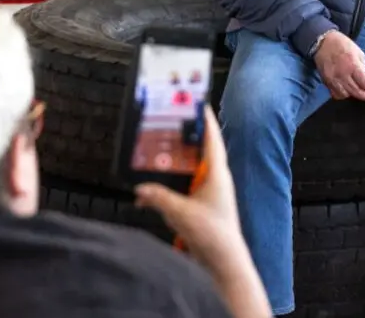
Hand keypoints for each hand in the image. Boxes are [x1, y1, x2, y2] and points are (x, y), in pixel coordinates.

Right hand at [136, 107, 272, 317]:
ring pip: (190, 170)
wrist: (224, 262)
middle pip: (199, 151)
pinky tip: (148, 197)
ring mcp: (210, 193)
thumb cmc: (211, 235)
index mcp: (217, 173)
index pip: (211, 138)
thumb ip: (158, 198)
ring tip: (155, 155)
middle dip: (184, 140)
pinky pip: (183, 190)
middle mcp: (215, 179)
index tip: (197, 101)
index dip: (204, 119)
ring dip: (174, 164)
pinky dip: (168, 189)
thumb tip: (140, 189)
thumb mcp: (180, 212)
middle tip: (168, 123)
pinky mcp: (202, 207)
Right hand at [314, 31, 364, 102]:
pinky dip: (342, 95)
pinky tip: (346, 90)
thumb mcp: (358, 52)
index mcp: (352, 65)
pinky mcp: (326, 82)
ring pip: (346, 95)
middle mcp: (343, 74)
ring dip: (353, 94)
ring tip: (357, 91)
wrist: (322, 43)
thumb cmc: (342, 45)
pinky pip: (335, 94)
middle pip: (356, 91)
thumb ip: (363, 67)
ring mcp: (333, 80)